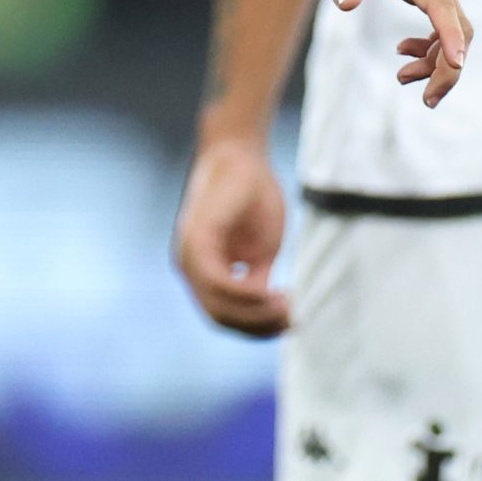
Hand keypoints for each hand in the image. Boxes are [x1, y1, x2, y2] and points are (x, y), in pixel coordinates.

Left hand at [174, 138, 292, 336]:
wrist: (243, 153)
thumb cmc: (252, 197)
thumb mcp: (259, 250)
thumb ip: (254, 279)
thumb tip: (262, 310)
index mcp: (201, 270)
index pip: (224, 314)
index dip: (257, 327)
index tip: (290, 322)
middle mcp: (189, 265)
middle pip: (220, 317)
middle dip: (258, 327)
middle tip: (293, 321)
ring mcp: (188, 253)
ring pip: (216, 306)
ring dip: (255, 314)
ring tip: (288, 308)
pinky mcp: (197, 236)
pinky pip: (216, 281)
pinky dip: (244, 294)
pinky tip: (270, 294)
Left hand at [295, 0, 470, 106]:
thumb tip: (348, 2)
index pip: (441, 7)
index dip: (451, 38)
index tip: (455, 67)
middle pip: (458, 24)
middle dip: (448, 66)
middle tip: (427, 99)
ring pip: (453, 26)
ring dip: (438, 59)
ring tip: (403, 77)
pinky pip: (442, 20)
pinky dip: (432, 44)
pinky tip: (404, 53)